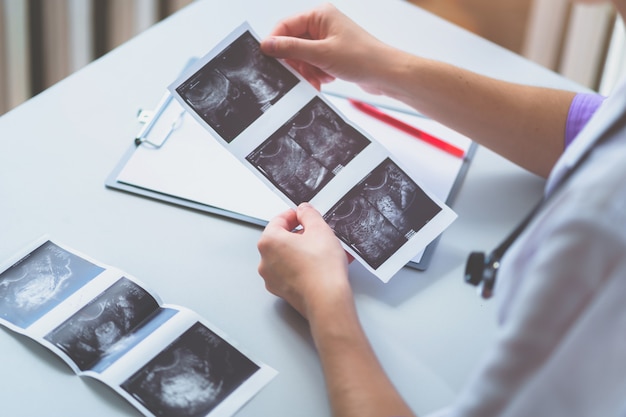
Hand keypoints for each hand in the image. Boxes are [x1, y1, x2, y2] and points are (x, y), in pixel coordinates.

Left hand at [257, 202, 351, 318]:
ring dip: (304, 251)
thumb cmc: (322, 270)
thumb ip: (309, 214)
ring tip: (325, 251)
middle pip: (282, 239)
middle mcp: (265, 261)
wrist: (327, 300)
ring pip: (288, 256)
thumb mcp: (320, 229)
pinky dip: (305, 266)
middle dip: (301, 235)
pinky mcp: (282, 291)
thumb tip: (304, 210)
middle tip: (318, 234)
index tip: (305, 216)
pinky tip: (322, 266)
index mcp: (269, 242)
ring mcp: (272, 278)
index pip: (279, 220)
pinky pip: (292, 272)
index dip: (296, 215)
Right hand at [260, 3, 393, 92]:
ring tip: (317, 78)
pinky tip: (325, 79)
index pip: (285, 26)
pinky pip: (312, 65)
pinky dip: (315, 75)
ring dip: (306, 71)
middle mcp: (322, 25)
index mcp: (319, 15)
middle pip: (292, 44)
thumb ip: (292, 48)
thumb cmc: (363, 58)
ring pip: (302, 58)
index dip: (275, 43)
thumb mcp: (321, 53)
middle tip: (299, 74)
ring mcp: (326, 41)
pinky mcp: (331, 55)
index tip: (267, 58)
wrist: (386, 74)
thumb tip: (268, 44)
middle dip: (295, 63)